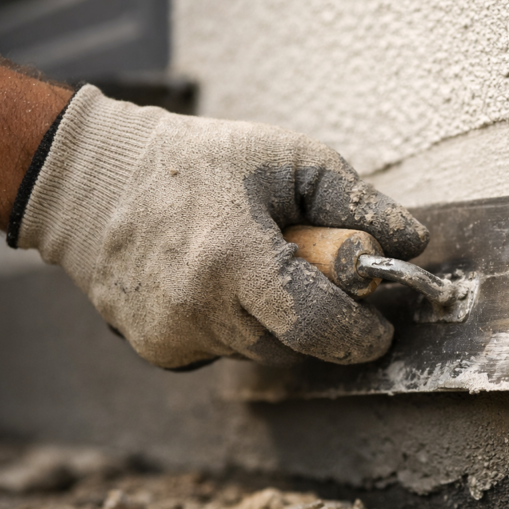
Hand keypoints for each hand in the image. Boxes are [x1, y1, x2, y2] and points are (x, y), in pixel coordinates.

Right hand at [15, 86, 428, 369]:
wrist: (96, 182)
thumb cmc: (201, 161)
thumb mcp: (288, 158)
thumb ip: (355, 202)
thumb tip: (412, 243)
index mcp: (235, 257)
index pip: (319, 327)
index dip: (361, 333)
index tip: (380, 325)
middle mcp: (200, 307)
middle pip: (296, 346)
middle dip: (320, 316)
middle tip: (308, 268)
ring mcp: (173, 335)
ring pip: (262, 350)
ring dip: (277, 317)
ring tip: (251, 260)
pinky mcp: (158, 349)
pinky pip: (226, 349)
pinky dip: (238, 322)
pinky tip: (215, 279)